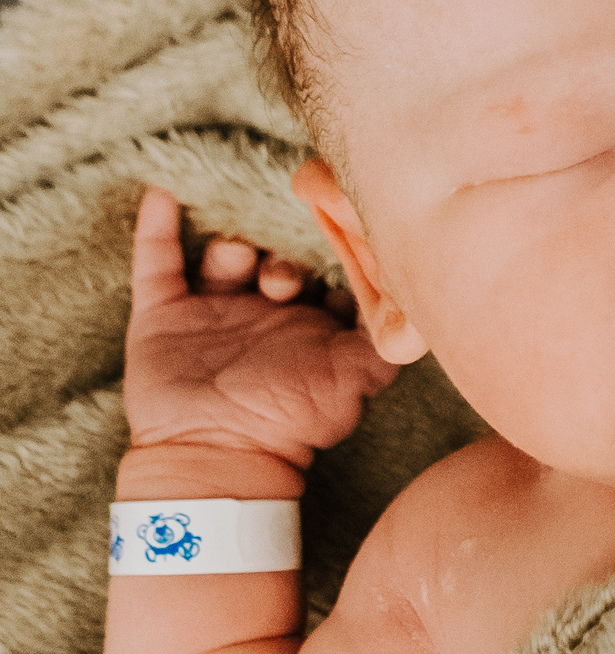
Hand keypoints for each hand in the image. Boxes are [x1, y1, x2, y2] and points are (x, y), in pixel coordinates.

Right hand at [122, 185, 398, 468]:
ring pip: (226, 253)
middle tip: (282, 280)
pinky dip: (158, 227)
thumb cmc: (289, 424)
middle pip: (278, 257)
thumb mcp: (350, 383)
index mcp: (308, 325)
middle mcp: (264, 313)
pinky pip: (158, 259)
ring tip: (237, 263)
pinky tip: (164, 196)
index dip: (332, 254)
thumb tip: (417, 315)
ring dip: (232, 247)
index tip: (336, 233)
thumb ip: (382, 347)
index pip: (326, 273)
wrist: (215, 456)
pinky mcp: (164, 315)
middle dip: (283, 255)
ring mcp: (214, 310)